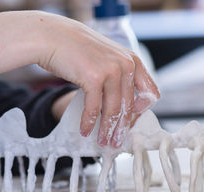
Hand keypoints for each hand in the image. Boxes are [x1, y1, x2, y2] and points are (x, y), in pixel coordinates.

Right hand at [35, 12, 159, 147]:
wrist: (52, 36)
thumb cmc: (77, 49)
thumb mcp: (107, 58)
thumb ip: (119, 75)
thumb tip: (125, 104)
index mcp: (132, 60)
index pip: (150, 93)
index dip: (141, 112)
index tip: (129, 122)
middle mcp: (126, 65)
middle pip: (129, 107)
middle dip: (122, 128)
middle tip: (115, 142)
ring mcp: (111, 71)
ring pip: (113, 110)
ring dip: (107, 130)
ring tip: (102, 141)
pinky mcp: (94, 78)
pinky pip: (94, 108)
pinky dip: (89, 122)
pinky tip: (85, 130)